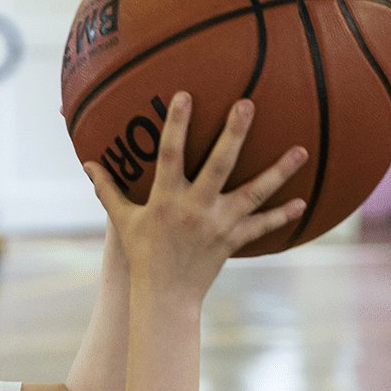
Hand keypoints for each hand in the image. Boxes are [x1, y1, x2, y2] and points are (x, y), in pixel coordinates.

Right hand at [83, 92, 307, 300]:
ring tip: (301, 150)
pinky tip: (302, 202)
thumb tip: (87, 163)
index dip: (177, 125)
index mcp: (166, 199)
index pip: (170, 154)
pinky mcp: (233, 240)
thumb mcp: (123, 221)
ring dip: (278, 172)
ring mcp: (218, 225)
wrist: (164, 296)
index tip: (185, 95)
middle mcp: (195, 208)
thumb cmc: (142, 254)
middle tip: (248, 104)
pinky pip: (261, 226)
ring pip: (253, 193)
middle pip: (219, 165)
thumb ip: (107, 190)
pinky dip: (281, 215)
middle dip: (234, 133)